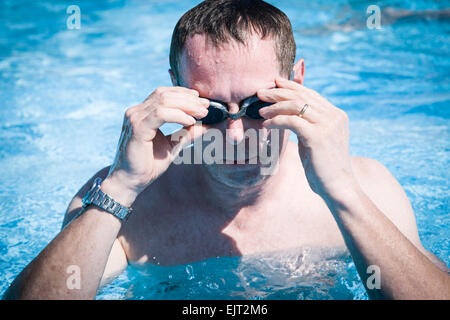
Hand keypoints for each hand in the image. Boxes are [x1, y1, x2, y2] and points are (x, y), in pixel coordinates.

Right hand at [103, 87, 209, 204]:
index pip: (164, 94)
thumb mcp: (173, 145)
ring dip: (186, 105)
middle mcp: (136, 112)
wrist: (132, 181)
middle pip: (165, 94)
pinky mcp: (137, 128)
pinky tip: (190, 121)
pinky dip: (178, 115)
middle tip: (206, 107)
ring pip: (164, 101)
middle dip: (189, 99)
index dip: (184, 94)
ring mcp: (135, 118)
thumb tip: (208, 125)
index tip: (203, 101)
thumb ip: (188, 133)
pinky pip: (161, 114)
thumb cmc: (149, 164)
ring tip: (201, 114)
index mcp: (142, 113)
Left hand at [258, 77, 356, 199]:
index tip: (274, 84)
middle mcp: (334, 116)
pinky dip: (276, 120)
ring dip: (275, 106)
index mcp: (336, 115)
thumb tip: (289, 114)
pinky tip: (266, 124)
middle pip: (302, 96)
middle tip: (261, 92)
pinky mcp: (318, 136)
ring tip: (260, 111)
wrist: (338, 187)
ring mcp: (328, 125)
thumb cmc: (323, 167)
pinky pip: (291, 121)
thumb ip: (308, 125)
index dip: (291, 87)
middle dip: (279, 92)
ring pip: (296, 105)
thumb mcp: (317, 139)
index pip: (310, 94)